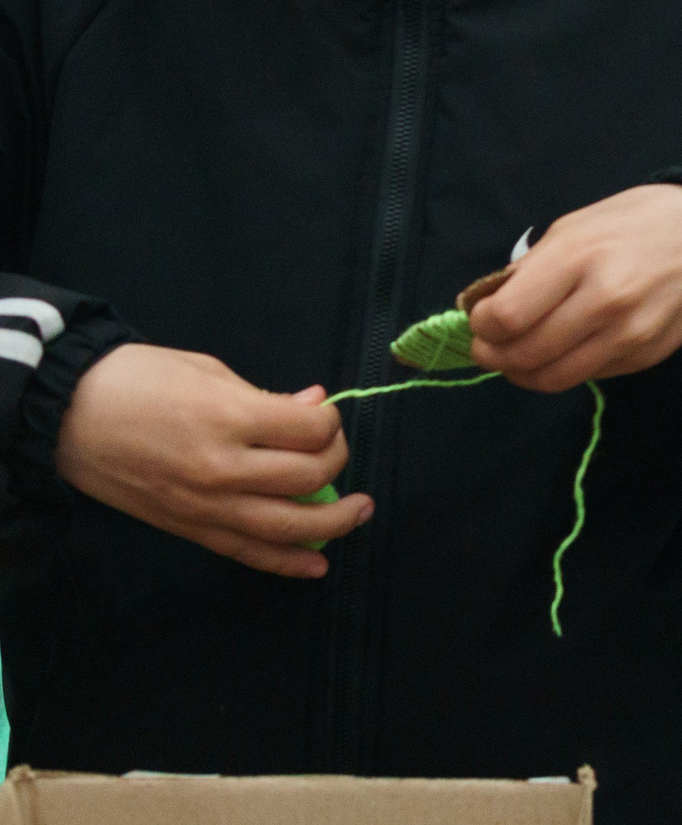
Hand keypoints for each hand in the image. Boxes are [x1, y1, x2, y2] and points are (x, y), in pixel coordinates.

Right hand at [56, 343, 368, 578]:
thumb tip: (314, 406)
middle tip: (335, 451)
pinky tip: (318, 564)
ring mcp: (204, 505)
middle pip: (309, 478)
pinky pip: (247, 552)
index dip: (331, 422)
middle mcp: (222, 468)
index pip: (312, 431)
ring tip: (359, 512)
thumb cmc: (137, 380)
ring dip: (334, 524)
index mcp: (230, 418)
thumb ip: (265, 397)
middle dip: (337, 462)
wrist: (67, 417)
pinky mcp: (188, 528)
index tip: (323, 416)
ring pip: (287, 526)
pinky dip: (287, 562)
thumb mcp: (209, 371)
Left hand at [470, 183, 681, 392]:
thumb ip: (530, 270)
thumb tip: (489, 309)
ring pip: (553, 378)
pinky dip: (566, 368)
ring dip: (523, 373)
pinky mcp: (645, 356)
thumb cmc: (632, 223)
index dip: (482, 326)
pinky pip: (588, 377)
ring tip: (519, 357)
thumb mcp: (573, 227)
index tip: (483, 319)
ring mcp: (629, 334)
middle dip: (494, 355)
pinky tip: (568, 347)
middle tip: (490, 347)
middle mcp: (605, 300)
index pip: (507, 317)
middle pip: (524, 354)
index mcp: (579, 256)